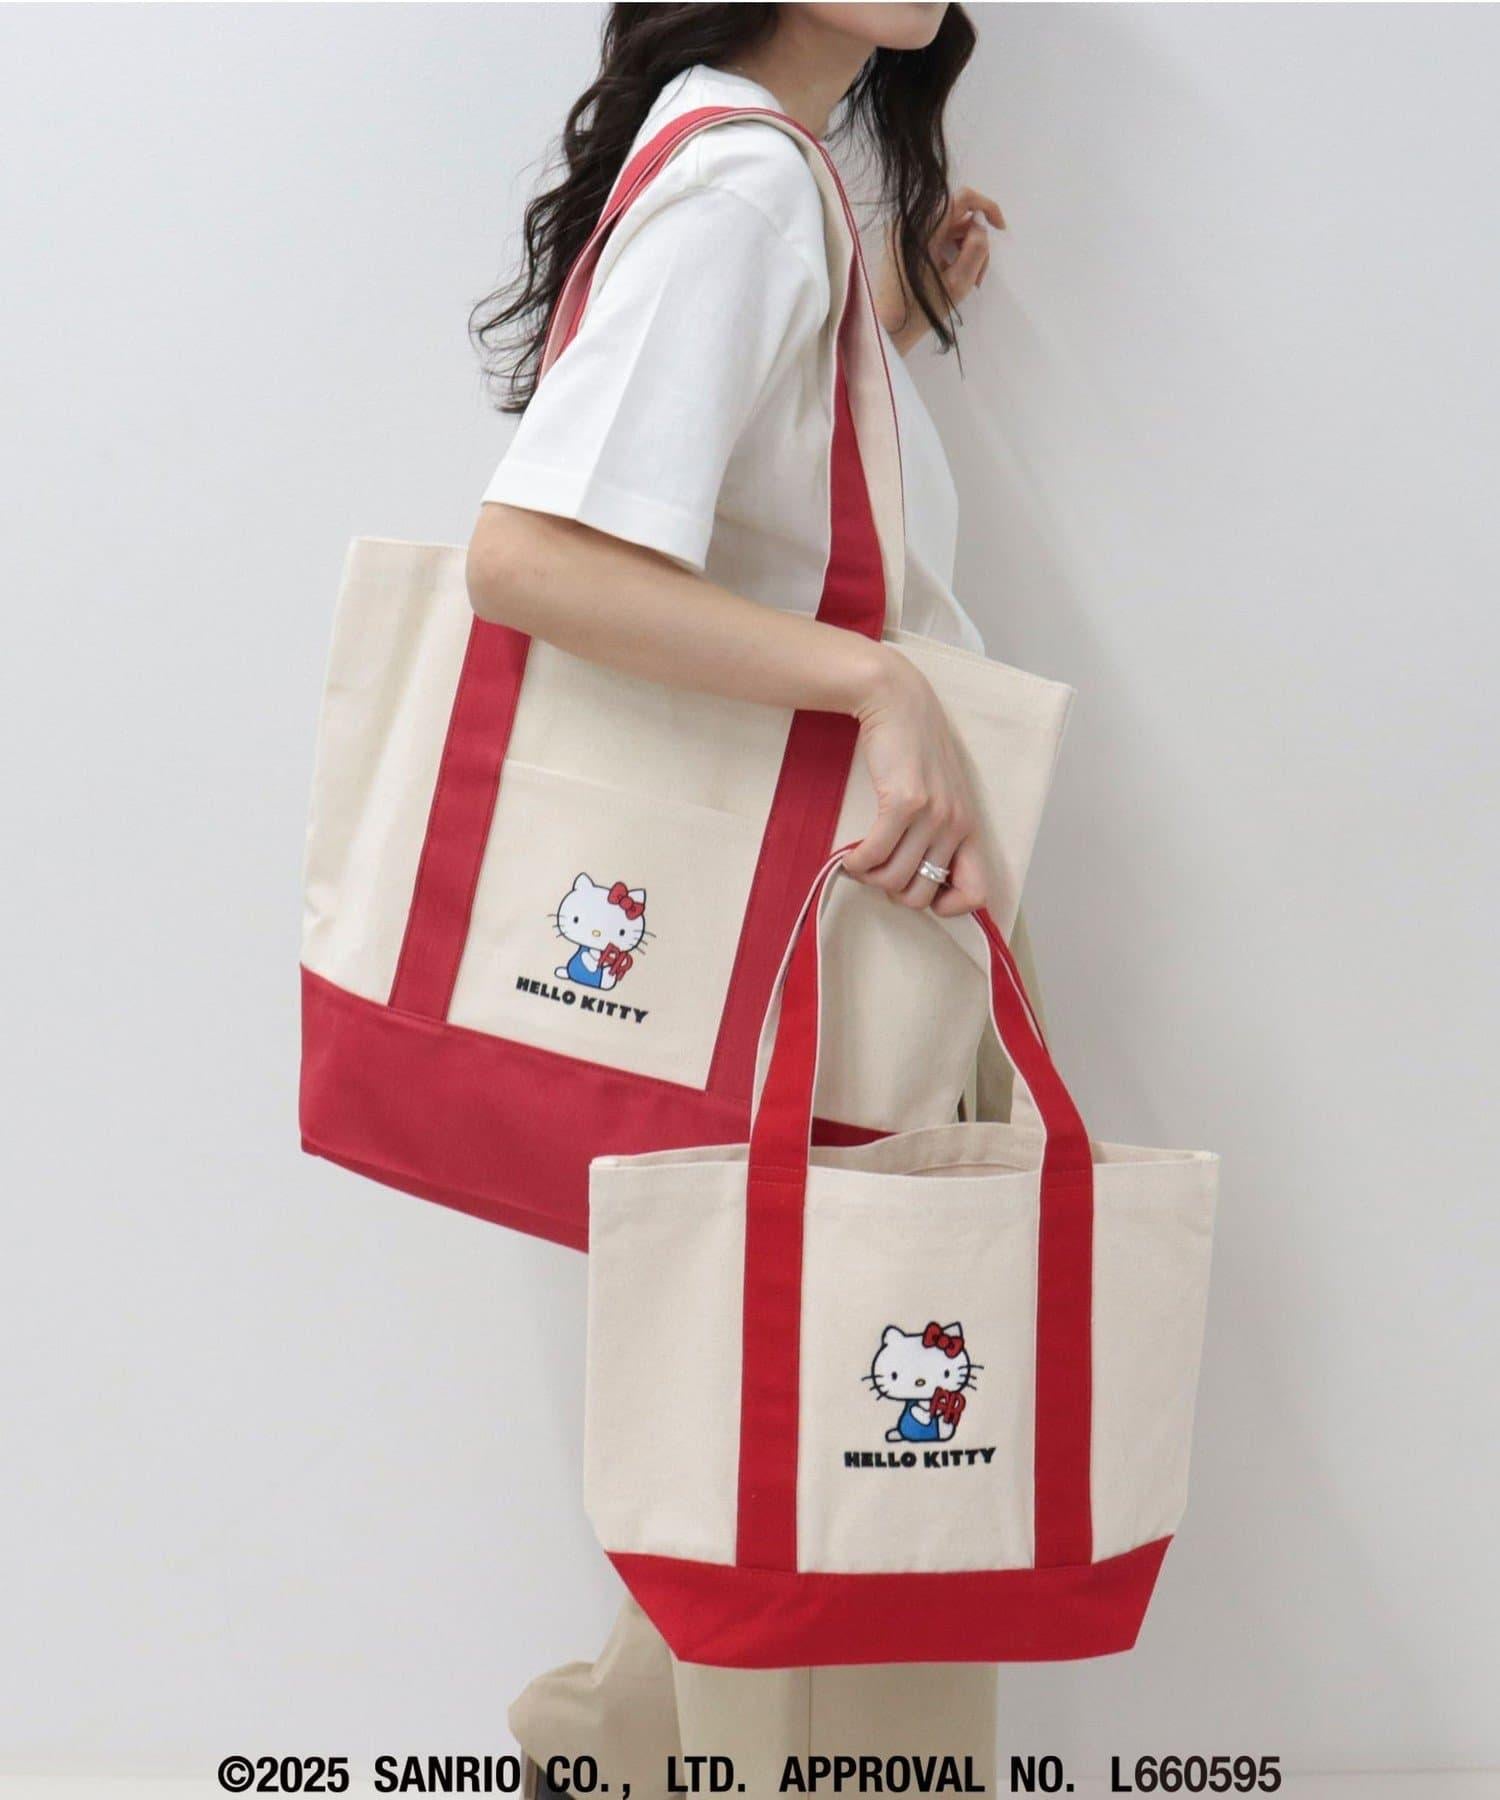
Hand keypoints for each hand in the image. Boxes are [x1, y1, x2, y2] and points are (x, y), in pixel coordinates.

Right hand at [844, 649, 989, 917]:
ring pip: (894, 880)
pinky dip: (856, 864)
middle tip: (879, 871)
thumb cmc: (913, 750)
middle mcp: (956, 825)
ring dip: (869, 878)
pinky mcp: (904, 802)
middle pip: (921, 896)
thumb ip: (938, 831)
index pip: (976, 893)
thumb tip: (916, 878)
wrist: (898, 702)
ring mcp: (932, 815)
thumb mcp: (941, 793)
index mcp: (969, 827)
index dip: (946, 907)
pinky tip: (848, 856)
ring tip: (860, 860)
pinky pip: (875, 856)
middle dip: (893, 892)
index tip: (918, 890)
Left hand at [873, 185, 1005, 356]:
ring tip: (969, 281)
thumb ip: (976, 248)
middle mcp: (912, 222)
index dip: (986, 207)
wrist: (884, 329)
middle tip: (980, 273)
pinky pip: (934, 238)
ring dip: (964, 249)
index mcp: (924, 226)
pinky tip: (953, 277)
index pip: (963, 198)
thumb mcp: (958, 282)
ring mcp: (905, 233)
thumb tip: (980, 224)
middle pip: (957, 215)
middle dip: (975, 239)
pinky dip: (949, 252)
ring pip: (947, 229)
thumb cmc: (921, 309)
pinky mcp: (902, 245)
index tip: (1000, 229)